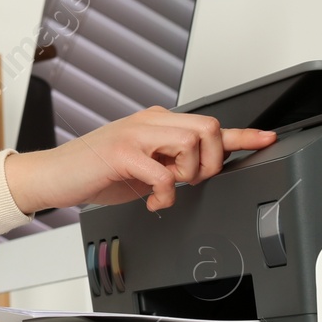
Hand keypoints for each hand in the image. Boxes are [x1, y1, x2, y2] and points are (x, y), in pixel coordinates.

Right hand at [2, 106, 276, 214]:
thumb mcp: (142, 168)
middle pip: (209, 129)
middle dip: (211, 162)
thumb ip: (170, 164)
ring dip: (188, 175)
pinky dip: (166, 194)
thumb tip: (199, 173)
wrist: (54, 176)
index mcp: (157, 123)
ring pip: (193, 144)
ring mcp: (136, 133)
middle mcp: (150, 121)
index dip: (243, 134)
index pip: (208, 125)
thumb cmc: (94, 173)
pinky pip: (165, 173)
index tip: (268, 138)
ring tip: (168, 189)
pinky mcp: (123, 152)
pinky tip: (153, 200)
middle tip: (191, 181)